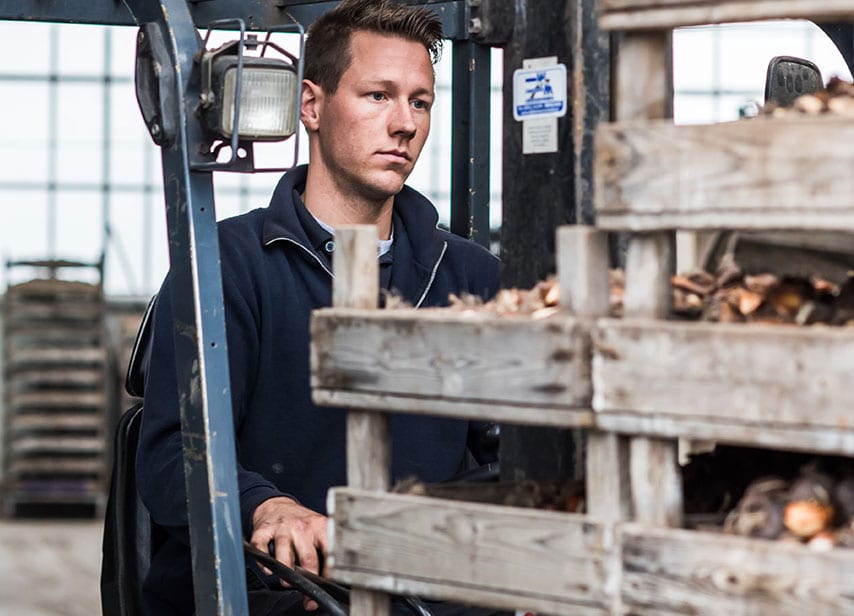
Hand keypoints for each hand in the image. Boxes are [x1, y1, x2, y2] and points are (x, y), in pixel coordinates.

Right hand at [250, 496, 327, 610]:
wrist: (278, 505)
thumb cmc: (301, 524)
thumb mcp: (318, 532)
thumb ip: (323, 556)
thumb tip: (323, 588)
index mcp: (320, 527)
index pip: (330, 553)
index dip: (328, 574)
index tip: (325, 586)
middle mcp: (302, 526)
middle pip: (308, 559)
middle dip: (307, 578)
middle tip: (305, 587)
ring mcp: (282, 527)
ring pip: (284, 555)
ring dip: (285, 573)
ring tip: (286, 582)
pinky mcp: (263, 530)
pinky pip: (261, 549)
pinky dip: (264, 563)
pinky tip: (268, 568)